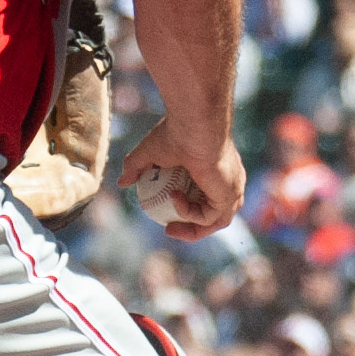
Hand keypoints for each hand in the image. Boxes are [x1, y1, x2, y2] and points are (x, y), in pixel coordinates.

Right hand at [117, 114, 243, 240]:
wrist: (194, 125)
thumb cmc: (176, 133)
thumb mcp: (150, 153)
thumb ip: (137, 168)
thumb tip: (122, 182)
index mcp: (216, 173)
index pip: (208, 199)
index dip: (189, 212)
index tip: (168, 218)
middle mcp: (228, 182)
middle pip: (214, 216)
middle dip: (192, 229)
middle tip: (169, 229)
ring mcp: (232, 189)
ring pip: (215, 221)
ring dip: (192, 230)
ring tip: (170, 228)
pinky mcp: (229, 195)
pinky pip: (207, 216)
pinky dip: (188, 213)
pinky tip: (174, 196)